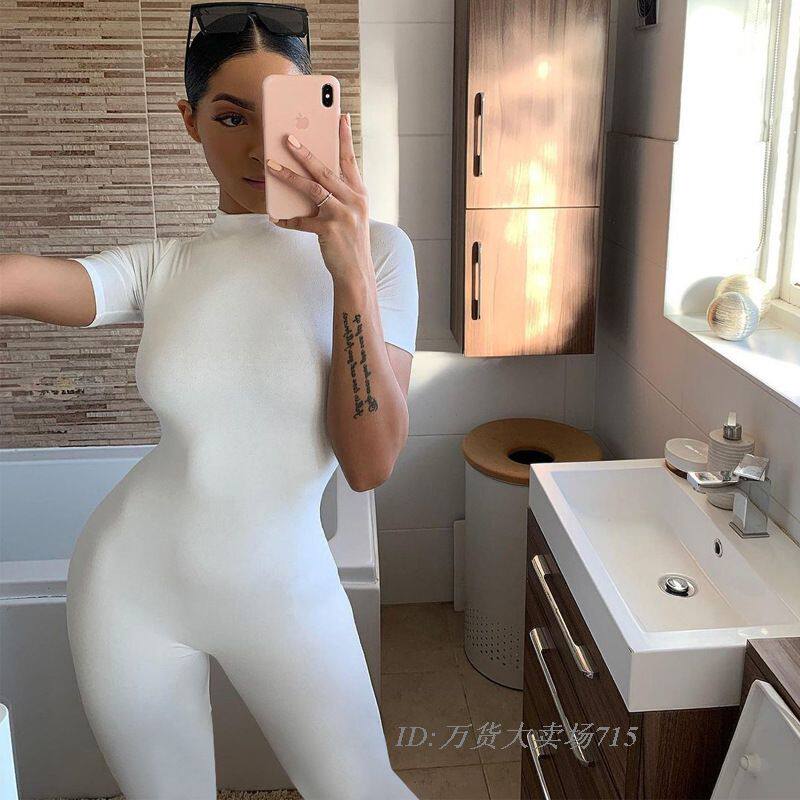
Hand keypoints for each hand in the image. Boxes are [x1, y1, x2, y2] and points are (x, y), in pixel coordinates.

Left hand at [266, 113, 370, 283]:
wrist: (357, 273)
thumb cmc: (350, 242)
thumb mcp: (351, 214)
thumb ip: (337, 195)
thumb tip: (311, 178)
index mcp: (359, 194)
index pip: (350, 160)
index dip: (344, 138)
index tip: (340, 116)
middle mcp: (353, 201)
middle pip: (326, 170)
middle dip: (305, 152)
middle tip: (287, 137)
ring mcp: (342, 215)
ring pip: (312, 189)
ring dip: (289, 176)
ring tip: (270, 165)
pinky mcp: (329, 231)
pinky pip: (301, 221)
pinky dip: (286, 219)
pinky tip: (274, 216)